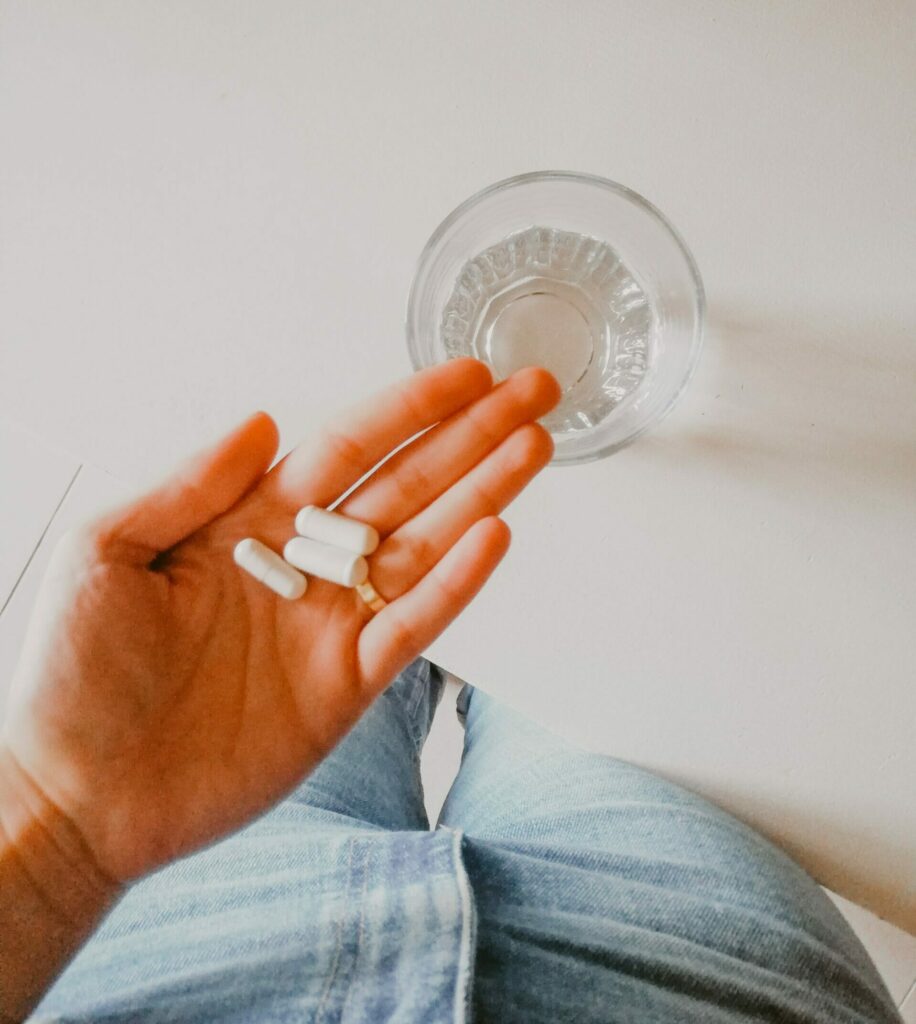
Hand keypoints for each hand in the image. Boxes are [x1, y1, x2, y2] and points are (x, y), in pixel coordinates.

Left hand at [0, 359, 558, 885]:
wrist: (79, 793)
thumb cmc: (72, 674)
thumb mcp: (105, 551)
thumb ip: (188, 484)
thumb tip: (261, 423)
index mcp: (249, 522)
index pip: (346, 448)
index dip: (408, 409)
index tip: (465, 375)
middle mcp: (303, 564)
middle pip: (404, 486)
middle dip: (471, 437)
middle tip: (530, 393)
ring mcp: (329, 623)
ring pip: (423, 546)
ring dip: (481, 496)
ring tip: (533, 449)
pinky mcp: (346, 684)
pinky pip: (412, 626)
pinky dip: (455, 584)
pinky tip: (493, 537)